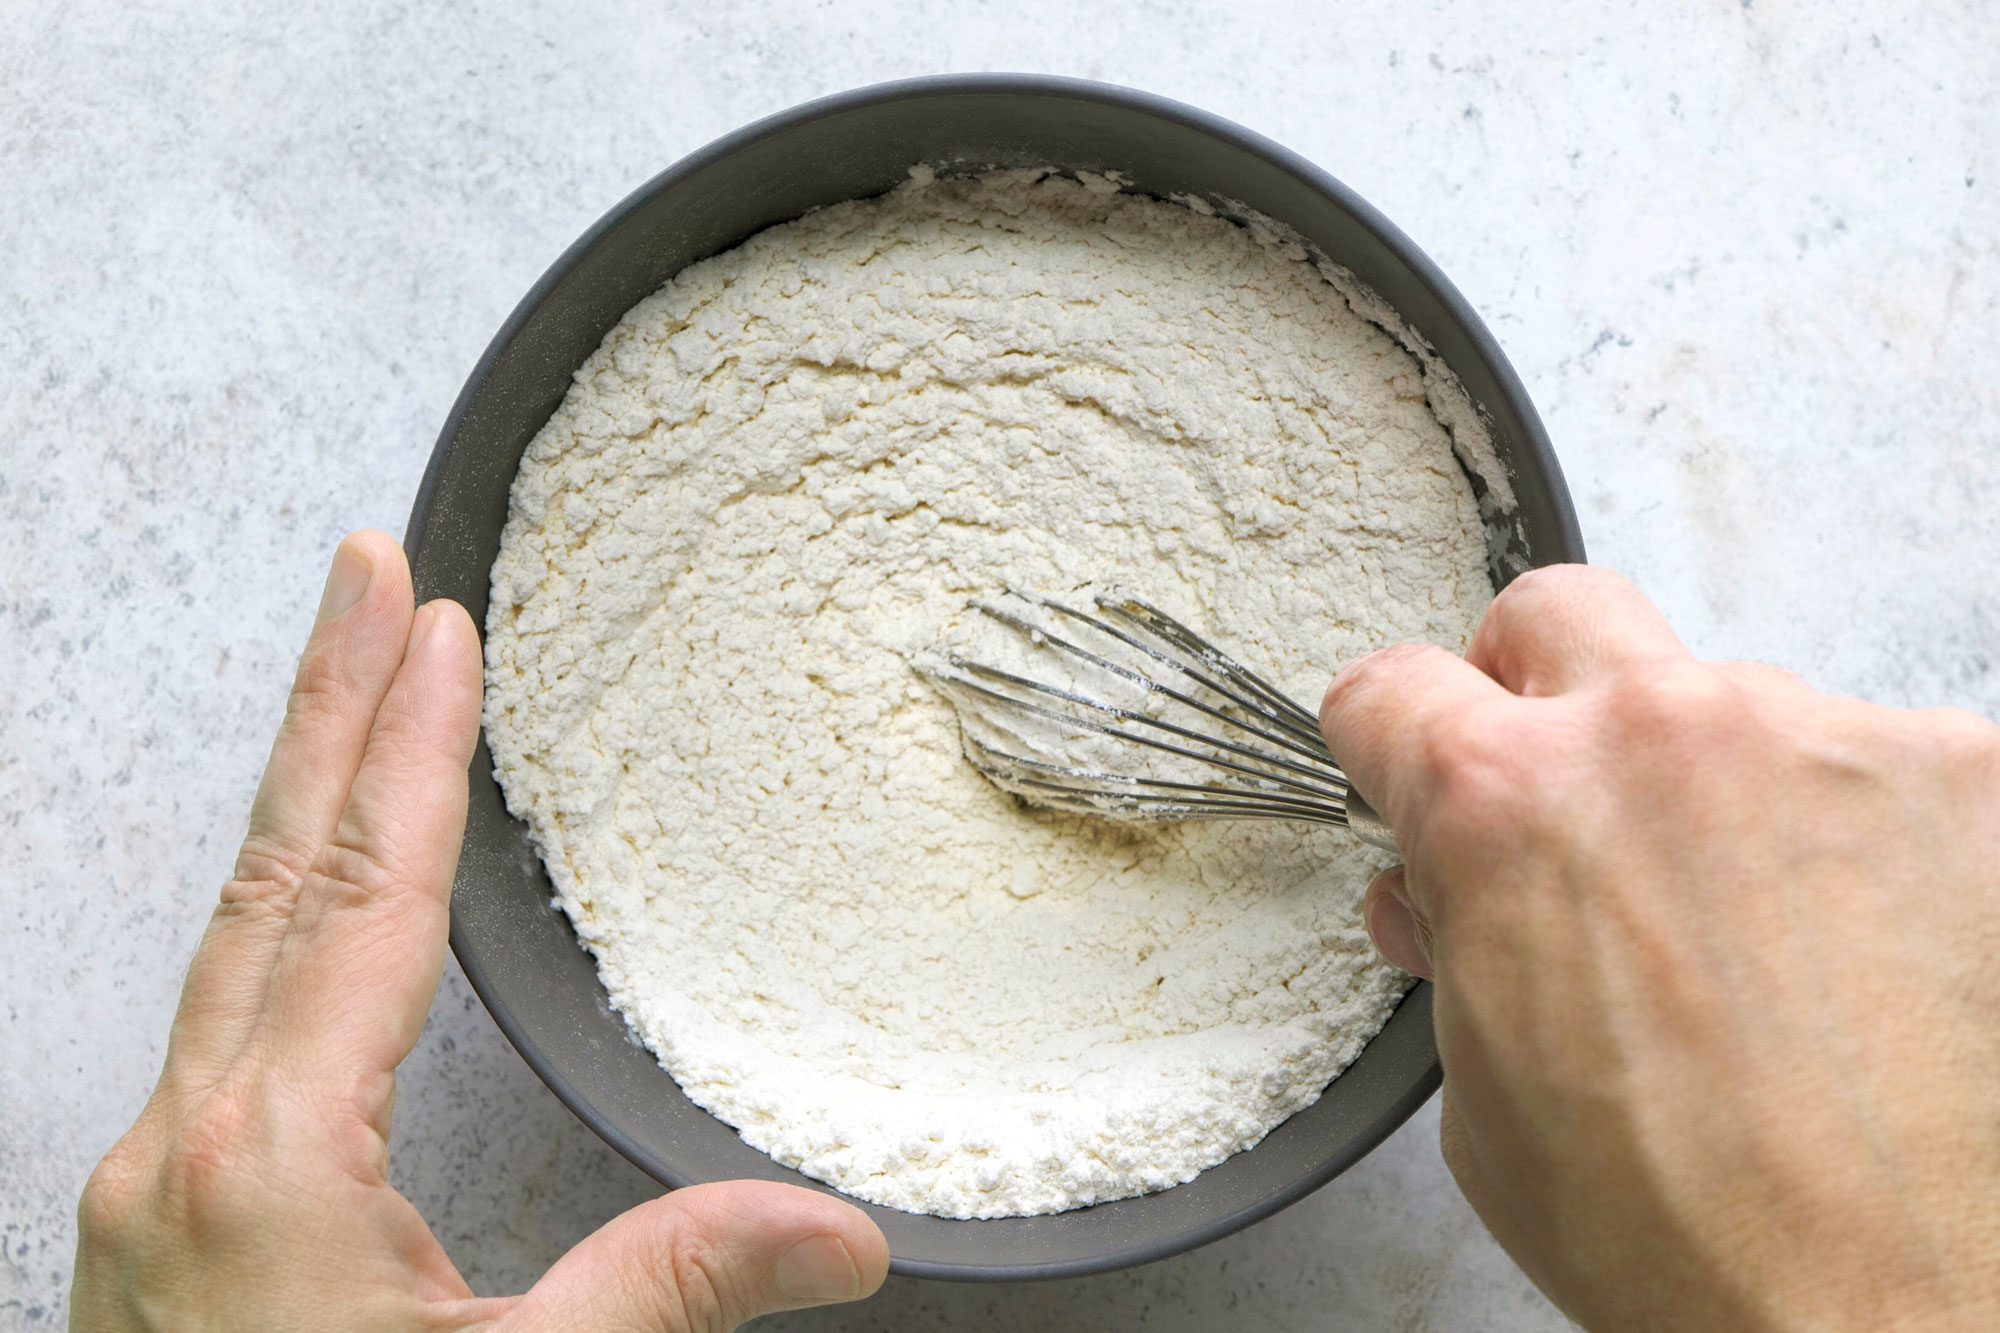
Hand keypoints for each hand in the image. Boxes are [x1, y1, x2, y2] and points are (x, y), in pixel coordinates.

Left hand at [72, 532, 888, 1330]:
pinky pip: (214, 1011)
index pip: (362, 898)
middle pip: (271, 872)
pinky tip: (308, 893)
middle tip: (362, 570)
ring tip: (342, 683)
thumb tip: (845, 1236)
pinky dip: (275, 909)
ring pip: (227, 932)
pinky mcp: (159, 1222)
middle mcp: (182, 1147)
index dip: (411, 748)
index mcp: (266, 1164)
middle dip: (324, 705)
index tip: (435, 621)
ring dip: (292, 793)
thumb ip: (671, 1291)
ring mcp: (150, 1183)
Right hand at [1321, 565, 1999, 1331]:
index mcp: (1504, 805)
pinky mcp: (1966, 775)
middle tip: (1561, 795)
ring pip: (1727, 695)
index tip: (1406, 759)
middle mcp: (1659, 736)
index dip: (1385, 739)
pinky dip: (1853, 832)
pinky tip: (1862, 942)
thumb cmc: (1689, 1236)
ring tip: (1751, 927)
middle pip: (1557, 613)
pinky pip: (1873, 759)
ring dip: (1713, 782)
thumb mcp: (1483, 1094)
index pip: (1394, 688)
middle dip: (1532, 690)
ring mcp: (1824, 741)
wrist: (1895, 1316)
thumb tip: (1446, 892)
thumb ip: (1458, 945)